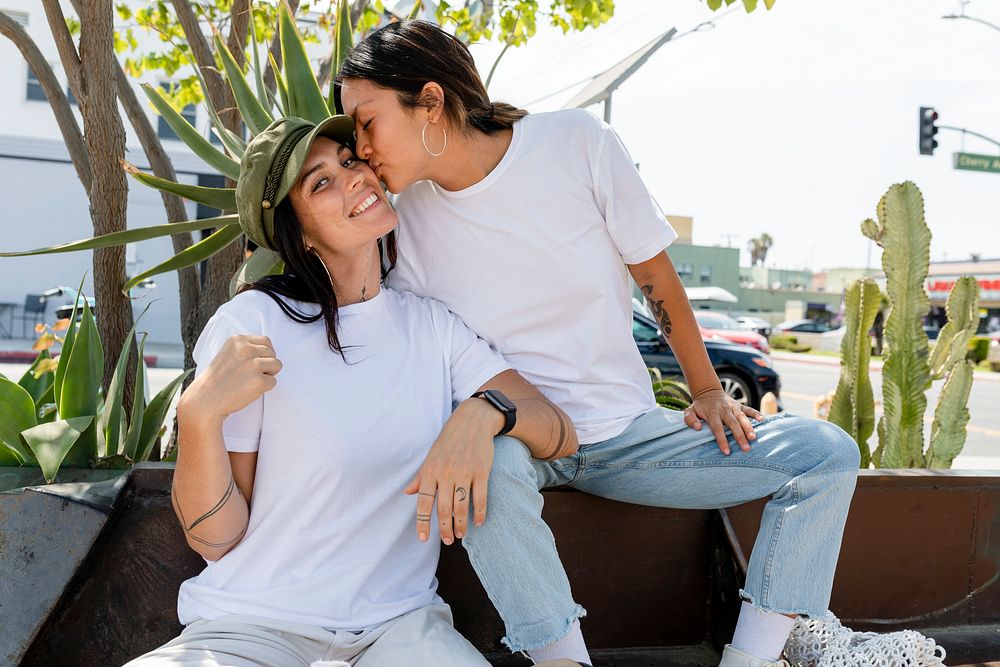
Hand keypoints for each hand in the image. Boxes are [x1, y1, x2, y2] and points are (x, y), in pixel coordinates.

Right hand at [180, 335, 281, 422]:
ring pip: (277, 365)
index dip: (263, 354)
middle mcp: (246, 349)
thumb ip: (246, 349)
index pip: (266, 341)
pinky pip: (273, 382)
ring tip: (249, 381)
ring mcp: (254, 364)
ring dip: (268, 375)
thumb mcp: (228, 354)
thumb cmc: (218, 379)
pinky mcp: (259, 381)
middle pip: (273, 353)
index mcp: (238, 340)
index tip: (253, 363)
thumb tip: (270, 350)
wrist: (205, 399)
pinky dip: (264, 388)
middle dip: (266, 364)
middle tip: (249, 375)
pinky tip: (248, 390)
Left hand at [403, 399, 501, 544]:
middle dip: (444, 529)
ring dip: (461, 524)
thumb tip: (407, 493)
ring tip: (460, 535)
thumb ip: (421, 477)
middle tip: (447, 541)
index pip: (424, 502)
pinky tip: (478, 522)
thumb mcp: (431, 456)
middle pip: (443, 508)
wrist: (472, 421)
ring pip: (461, 506)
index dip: (422, 522)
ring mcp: (464, 472)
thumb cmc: (449, 440)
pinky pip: (480, 498)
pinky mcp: (481, 471)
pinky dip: (479, 513)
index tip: (423, 538)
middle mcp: (446, 473)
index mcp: (430, 470)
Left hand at [683, 388, 763, 454]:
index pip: (717, 428)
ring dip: (748, 427)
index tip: (727, 451)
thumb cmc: (699, 406)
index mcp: (712, 413)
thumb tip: (697, 428)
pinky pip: (748, 409)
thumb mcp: (690, 411)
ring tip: (754, 438)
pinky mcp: (739, 405)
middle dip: (739, 436)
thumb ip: (689, 419)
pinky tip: (762, 420)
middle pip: (733, 424)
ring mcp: (733, 407)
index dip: (722, 440)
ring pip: (742, 417)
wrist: (708, 391)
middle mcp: (724, 410)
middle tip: (746, 448)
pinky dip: (755, 413)